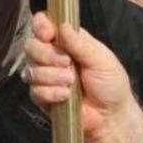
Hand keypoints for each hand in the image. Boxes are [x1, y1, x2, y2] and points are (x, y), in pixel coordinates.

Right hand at [24, 12, 142, 142]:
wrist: (110, 116)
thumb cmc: (111, 84)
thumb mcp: (101, 58)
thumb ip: (81, 42)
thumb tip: (62, 25)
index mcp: (68, 42)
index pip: (44, 25)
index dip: (40, 26)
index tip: (46, 34)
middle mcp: (53, 56)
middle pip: (31, 46)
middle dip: (47, 55)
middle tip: (67, 63)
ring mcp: (46, 77)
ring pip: (31, 70)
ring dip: (52, 77)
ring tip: (71, 83)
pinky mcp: (42, 97)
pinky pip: (34, 91)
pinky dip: (50, 93)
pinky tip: (65, 96)